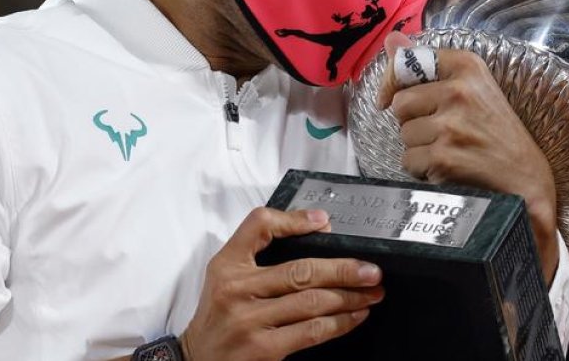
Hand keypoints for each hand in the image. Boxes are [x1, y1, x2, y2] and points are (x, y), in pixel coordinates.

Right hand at [180, 207, 382, 360]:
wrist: (196, 360)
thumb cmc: (219, 317)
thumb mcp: (226, 277)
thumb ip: (261, 255)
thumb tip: (319, 231)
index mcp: (227, 264)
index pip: (259, 226)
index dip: (294, 220)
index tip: (324, 221)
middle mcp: (236, 289)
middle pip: (301, 270)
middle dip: (344, 269)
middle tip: (371, 270)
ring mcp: (250, 320)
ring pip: (312, 301)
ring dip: (349, 297)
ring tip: (371, 293)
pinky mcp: (264, 348)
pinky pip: (311, 331)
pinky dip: (339, 323)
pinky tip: (354, 317)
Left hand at [376, 33, 558, 281]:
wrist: (527, 181)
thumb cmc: (498, 133)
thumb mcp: (473, 88)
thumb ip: (427, 64)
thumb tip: (391, 39)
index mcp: (468, 66)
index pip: (408, 62)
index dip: (394, 82)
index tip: (394, 99)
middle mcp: (460, 91)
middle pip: (400, 103)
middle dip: (413, 121)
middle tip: (441, 132)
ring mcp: (451, 125)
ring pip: (404, 135)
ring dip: (420, 149)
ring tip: (450, 151)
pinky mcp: (444, 156)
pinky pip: (409, 161)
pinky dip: (423, 171)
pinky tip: (449, 169)